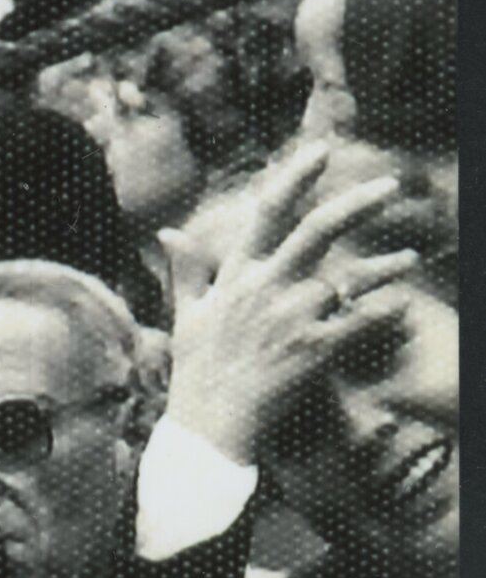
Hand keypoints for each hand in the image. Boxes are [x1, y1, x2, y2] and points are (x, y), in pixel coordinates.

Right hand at [161, 140, 420, 464]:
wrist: (208, 426)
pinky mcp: (314, 349)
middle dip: (357, 204)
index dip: (295, 177)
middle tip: (390, 186)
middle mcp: (264, 289)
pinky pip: (361, 321)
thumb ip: (186, 269)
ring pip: (348, 280)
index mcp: (236, 277)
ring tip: (409, 261)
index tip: (321, 151)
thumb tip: (169, 232)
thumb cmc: (196, 371)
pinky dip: (384, 310)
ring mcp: (291, 319)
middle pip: (317, 231)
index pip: (267, 214)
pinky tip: (401, 302)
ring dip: (384, 269)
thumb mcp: (185, 315)